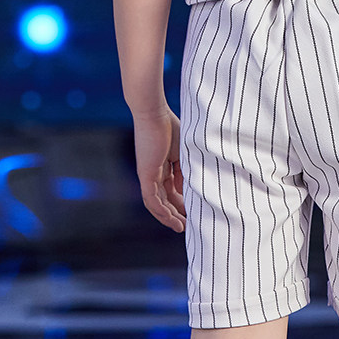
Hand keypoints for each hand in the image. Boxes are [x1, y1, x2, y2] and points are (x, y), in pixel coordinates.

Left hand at [132, 109, 186, 231]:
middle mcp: (152, 172)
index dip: (181, 200)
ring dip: (168, 216)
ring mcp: (147, 174)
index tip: (193, 209)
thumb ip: (182, 170)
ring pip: (156, 203)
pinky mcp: (145, 175)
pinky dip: (161, 211)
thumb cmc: (168, 124)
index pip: (170, 188)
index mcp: (160, 165)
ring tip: (180, 227)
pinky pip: (151, 199)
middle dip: (175, 212)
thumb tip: (183, 189)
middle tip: (188, 224)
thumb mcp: (180, 152)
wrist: (153, 111)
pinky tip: (172, 220)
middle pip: (163, 198)